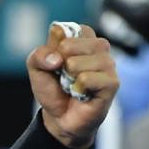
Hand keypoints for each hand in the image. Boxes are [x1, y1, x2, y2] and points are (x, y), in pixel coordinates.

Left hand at [27, 23, 119, 148]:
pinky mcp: (112, 82)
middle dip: (58, 65)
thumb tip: (57, 58)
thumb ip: (39, 55)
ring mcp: (108, 64)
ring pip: (76, 62)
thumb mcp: (36, 70)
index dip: (53, 50)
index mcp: (83, 38)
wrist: (60, 118)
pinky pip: (87, 78)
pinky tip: (81, 93)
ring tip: (72, 86)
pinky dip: (77, 88)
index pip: (63, 31)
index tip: (55, 64)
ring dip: (67, 78)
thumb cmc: (54, 89)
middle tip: (64, 77)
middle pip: (68, 45)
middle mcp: (99, 47)